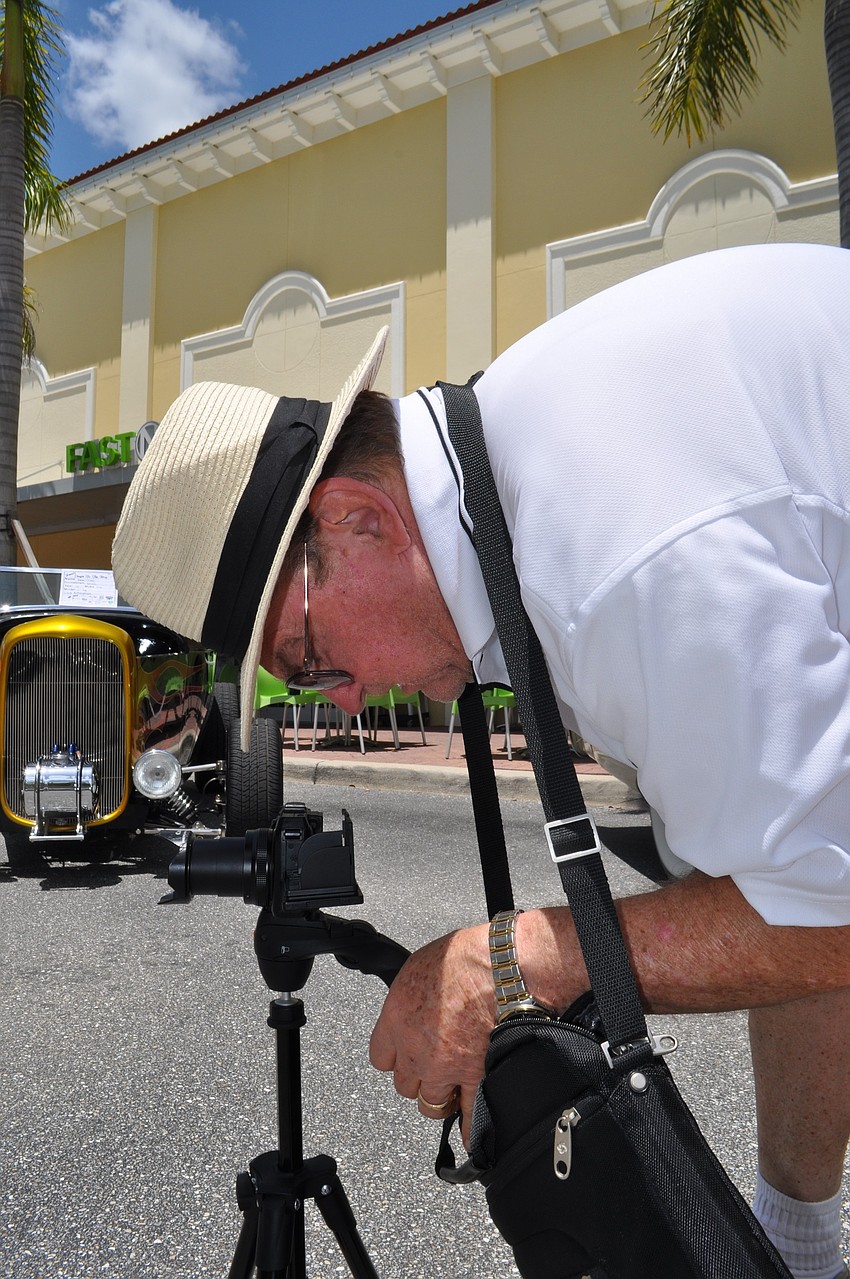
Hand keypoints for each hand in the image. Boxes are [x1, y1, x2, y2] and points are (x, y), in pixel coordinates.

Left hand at [369, 922, 493, 1142]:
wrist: (504, 967)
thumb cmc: (468, 957)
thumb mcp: (421, 967)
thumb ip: (410, 1000)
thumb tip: (414, 1009)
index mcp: (396, 1018)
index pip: (381, 1057)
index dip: (396, 1057)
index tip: (406, 1054)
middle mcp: (414, 1049)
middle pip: (404, 1085)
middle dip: (419, 1076)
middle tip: (436, 1065)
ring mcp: (444, 1068)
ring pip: (431, 1103)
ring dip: (442, 1096)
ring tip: (454, 1085)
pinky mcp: (475, 1078)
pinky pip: (468, 1115)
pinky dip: (471, 1125)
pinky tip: (473, 1130)